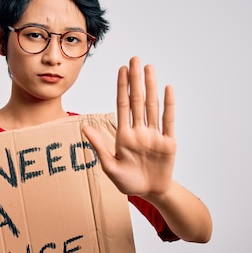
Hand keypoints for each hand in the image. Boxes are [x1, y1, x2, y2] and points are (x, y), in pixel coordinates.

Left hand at [83, 56, 175, 196]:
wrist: (151, 193)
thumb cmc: (128, 182)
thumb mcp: (109, 166)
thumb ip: (98, 145)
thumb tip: (82, 126)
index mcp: (124, 136)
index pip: (122, 105)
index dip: (122, 87)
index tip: (121, 69)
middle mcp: (139, 131)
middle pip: (137, 100)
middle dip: (136, 80)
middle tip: (135, 58)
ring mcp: (154, 135)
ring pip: (152, 106)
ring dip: (151, 86)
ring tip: (149, 68)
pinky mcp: (168, 142)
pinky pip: (168, 120)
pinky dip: (169, 105)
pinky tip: (167, 89)